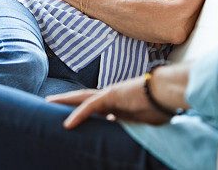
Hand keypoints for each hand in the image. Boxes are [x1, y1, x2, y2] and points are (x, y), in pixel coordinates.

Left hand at [47, 77, 172, 128]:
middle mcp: (111, 95)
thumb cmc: (160, 105)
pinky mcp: (112, 96)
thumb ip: (129, 121)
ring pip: (82, 97)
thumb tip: (120, 125)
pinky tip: (67, 124)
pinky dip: (78, 115)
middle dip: (67, 99)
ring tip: (49, 102)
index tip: (72, 115)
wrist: (168, 91)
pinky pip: (90, 106)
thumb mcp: (141, 119)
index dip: (82, 108)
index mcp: (118, 102)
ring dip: (65, 101)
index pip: (95, 105)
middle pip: (83, 97)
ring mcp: (111, 94)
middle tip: (50, 101)